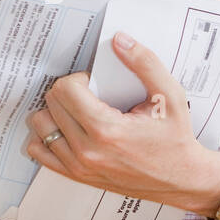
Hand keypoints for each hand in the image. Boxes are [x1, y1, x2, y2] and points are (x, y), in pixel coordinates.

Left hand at [26, 31, 219, 214]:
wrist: (180, 180)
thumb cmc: (175, 138)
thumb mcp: (170, 96)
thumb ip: (145, 63)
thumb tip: (120, 39)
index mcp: (107, 129)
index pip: (65, 89)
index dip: (79, 78)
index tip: (95, 84)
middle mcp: (87, 150)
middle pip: (51, 103)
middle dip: (68, 91)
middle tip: (89, 95)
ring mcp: (79, 166)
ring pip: (40, 126)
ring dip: (54, 112)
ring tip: (78, 111)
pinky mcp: (76, 175)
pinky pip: (39, 151)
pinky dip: (46, 136)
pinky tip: (67, 128)